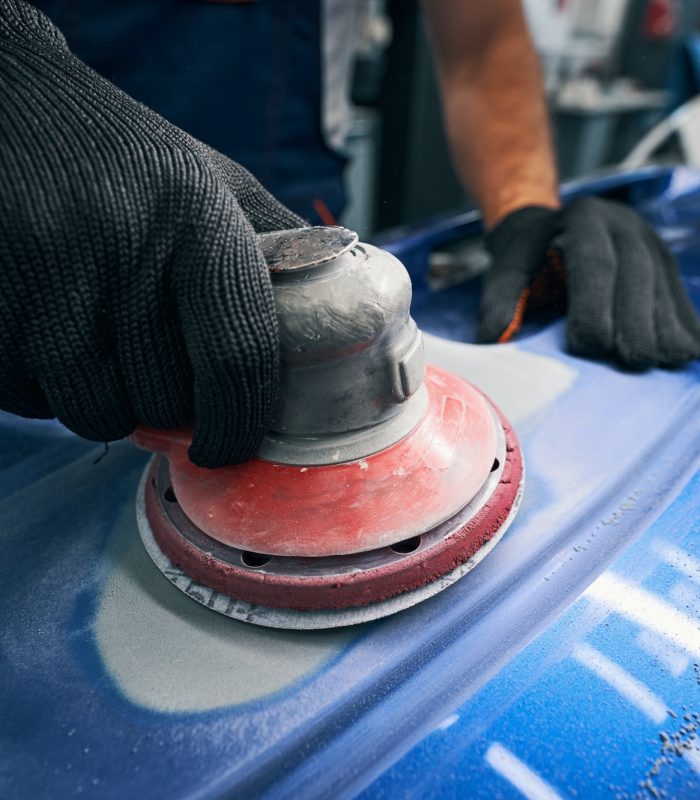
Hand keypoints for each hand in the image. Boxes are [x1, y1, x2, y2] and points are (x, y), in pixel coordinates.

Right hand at [0, 0, 302, 466]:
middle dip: (168, 409)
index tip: (229, 446)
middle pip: (163, 400)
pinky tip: (50, 334)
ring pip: (96, 412)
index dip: (238, 422)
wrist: (4, 105)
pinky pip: (32, 401)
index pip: (236, 356)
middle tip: (160, 373)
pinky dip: (48, 390)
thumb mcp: (211, 179)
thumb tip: (339, 298)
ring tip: (105, 347)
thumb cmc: (122, 158)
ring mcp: (42, 278)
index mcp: (194, 217)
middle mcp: (120, 246)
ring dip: (108, 402)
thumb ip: (276, 242)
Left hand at [477, 198, 699, 368]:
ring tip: (660, 363)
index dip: (595, 305)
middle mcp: (624, 225)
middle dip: (637, 321)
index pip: (594, 264)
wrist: (552, 226)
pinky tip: (680, 354)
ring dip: (666, 328)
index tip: (588, 346)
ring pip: (665, 286)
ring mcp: (651, 242)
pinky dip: (682, 325)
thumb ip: (500, 301)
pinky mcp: (667, 264)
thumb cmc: (529, 255)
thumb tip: (491, 342)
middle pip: (638, 274)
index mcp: (584, 219)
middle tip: (632, 362)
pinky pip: (680, 296)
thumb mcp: (508, 268)